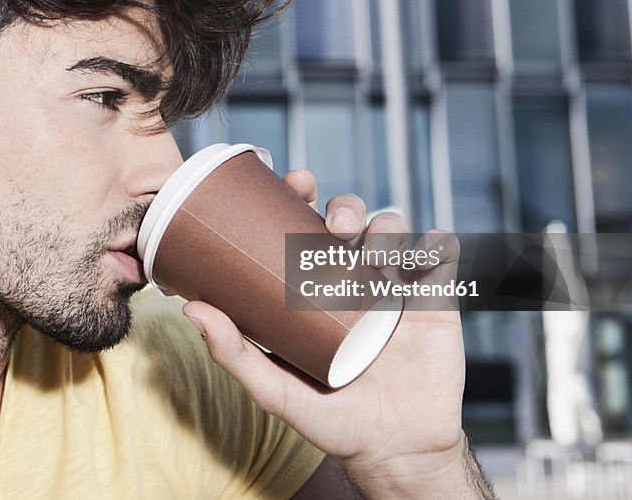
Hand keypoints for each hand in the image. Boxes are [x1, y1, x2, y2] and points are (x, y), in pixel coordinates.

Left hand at [181, 170, 475, 496]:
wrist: (396, 450)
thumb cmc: (330, 419)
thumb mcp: (276, 389)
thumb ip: (235, 354)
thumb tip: (190, 309)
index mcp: (313, 284)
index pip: (304, 224)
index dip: (299, 194)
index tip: (293, 181)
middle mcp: (354, 276)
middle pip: (350, 217)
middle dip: (342, 204)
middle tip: (333, 223)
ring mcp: (395, 284)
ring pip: (393, 228)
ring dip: (384, 225)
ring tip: (373, 252)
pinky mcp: (435, 299)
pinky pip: (440, 255)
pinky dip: (433, 245)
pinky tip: (418, 259)